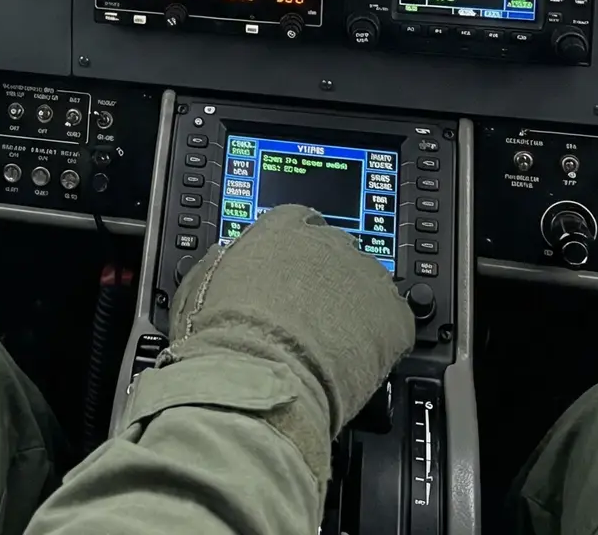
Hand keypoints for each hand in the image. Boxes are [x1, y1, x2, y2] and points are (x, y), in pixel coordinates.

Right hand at [165, 206, 413, 473]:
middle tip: (311, 315)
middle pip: (335, 251)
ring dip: (354, 308)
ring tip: (336, 345)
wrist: (258, 376)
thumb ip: (224, 263)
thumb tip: (228, 263)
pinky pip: (396, 320)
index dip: (294, 251)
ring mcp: (362, 276)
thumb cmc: (222, 336)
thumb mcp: (201, 286)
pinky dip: (383, 338)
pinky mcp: (392, 315)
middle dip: (325, 280)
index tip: (291, 273)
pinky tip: (360, 360)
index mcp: (279, 228)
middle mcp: (324, 241)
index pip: (296, 220)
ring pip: (367, 284)